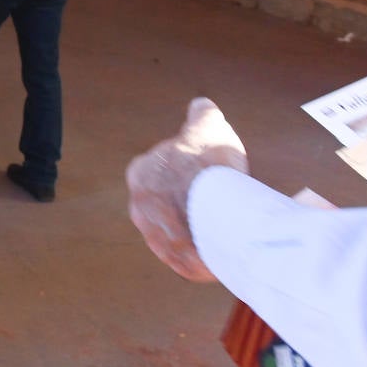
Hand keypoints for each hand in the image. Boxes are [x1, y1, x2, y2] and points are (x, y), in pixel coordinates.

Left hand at [126, 98, 248, 281]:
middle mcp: (139, 207)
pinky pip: (192, 258)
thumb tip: (202, 105)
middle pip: (168, 206)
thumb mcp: (208, 125)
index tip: (206, 176)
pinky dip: (207, 254)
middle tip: (218, 202)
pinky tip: (226, 244)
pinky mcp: (177, 261)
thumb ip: (202, 114)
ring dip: (198, 231)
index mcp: (140, 174)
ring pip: (179, 233)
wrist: (222, 208)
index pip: (161, 174)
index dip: (186, 173)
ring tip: (226, 226)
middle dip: (188, 204)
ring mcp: (156, 237)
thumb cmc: (211, 163)